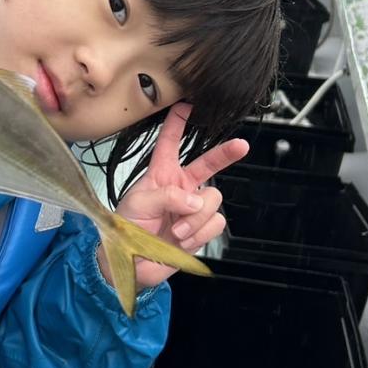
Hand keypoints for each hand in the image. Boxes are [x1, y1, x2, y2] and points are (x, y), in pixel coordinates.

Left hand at [102, 105, 248, 291]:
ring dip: (195, 218)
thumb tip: (195, 200)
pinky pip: (215, 223)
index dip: (178, 123)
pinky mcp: (201, 228)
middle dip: (226, 154)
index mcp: (161, 174)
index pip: (170, 143)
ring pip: (213, 200)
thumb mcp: (138, 204)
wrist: (132, 262)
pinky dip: (199, 233)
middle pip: (209, 164)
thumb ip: (167, 196)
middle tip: (241, 145)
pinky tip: (183, 239)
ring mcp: (193, 208)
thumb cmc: (126, 229)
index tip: (187, 105)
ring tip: (174, 231)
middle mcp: (181, 187)